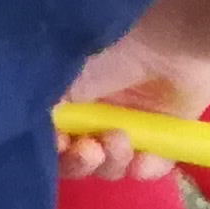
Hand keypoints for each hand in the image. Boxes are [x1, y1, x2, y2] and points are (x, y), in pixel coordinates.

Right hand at [54, 39, 209, 182]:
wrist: (168, 39)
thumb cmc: (111, 51)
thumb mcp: (68, 78)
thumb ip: (50, 113)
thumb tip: (41, 140)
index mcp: (73, 100)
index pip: (56, 140)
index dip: (55, 152)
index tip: (60, 145)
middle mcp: (100, 116)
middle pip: (82, 159)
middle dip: (82, 162)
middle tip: (91, 150)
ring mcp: (133, 127)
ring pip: (114, 166)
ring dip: (113, 162)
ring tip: (121, 141)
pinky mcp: (166, 134)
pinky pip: (153, 166)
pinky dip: (147, 168)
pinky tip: (143, 161)